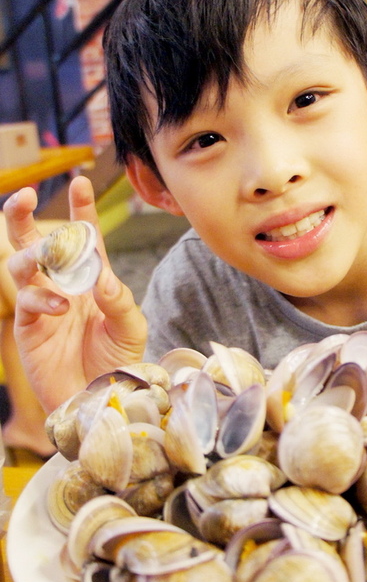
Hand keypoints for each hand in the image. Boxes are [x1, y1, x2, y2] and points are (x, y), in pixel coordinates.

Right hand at [4, 175, 147, 413]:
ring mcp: (42, 305)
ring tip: (45, 255)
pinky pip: (25, 302)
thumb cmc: (119, 361)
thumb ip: (119, 299)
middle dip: (22, 215)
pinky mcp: (28, 329)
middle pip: (35, 241)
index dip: (81, 209)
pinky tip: (59, 306)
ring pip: (21, 265)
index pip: (84, 237)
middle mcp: (62, 285)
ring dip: (31, 253)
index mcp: (91, 278)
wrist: (103, 400)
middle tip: (23, 194)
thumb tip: (100, 275)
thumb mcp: (131, 327)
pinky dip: (40, 298)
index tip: (80, 181)